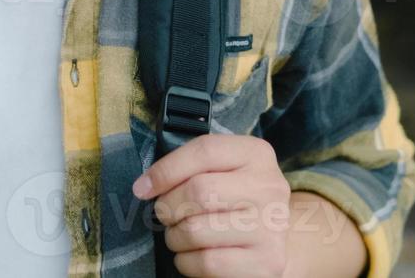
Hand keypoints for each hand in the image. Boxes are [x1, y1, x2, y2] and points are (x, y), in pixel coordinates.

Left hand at [132, 134, 291, 277]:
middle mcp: (270, 188)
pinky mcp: (266, 263)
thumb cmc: (232, 201)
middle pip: (198, 191)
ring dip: (175, 237)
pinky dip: (187, 261)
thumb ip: (190, 168)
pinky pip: (207, 263)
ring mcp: (271, 227)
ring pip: (196, 230)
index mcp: (256, 155)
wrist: (269, 242)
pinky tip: (193, 255)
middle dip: (168, 207)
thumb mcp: (221, 171)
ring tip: (181, 235)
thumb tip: (145, 186)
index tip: (142, 188)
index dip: (165, 170)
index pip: (204, 151)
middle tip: (166, 215)